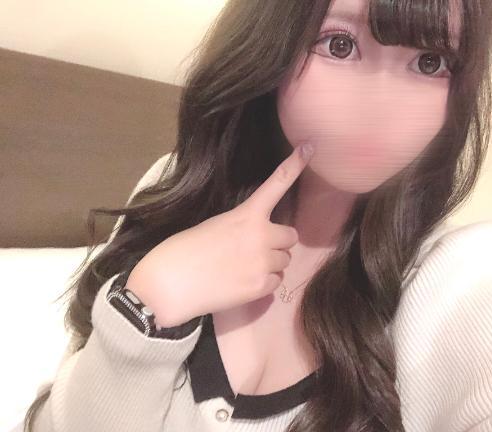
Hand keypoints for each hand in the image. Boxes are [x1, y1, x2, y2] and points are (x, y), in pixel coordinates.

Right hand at [125, 143, 314, 327]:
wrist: (168, 286)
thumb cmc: (181, 251)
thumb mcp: (213, 225)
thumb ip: (241, 226)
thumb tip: (256, 238)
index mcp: (246, 214)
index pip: (277, 184)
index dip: (294, 165)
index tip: (309, 147)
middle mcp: (261, 236)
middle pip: (290, 236)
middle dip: (277, 242)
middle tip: (254, 250)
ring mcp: (263, 262)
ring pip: (285, 261)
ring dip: (271, 263)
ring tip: (243, 268)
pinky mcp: (261, 287)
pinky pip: (277, 281)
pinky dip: (264, 283)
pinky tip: (242, 283)